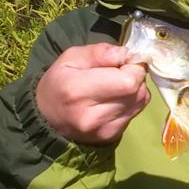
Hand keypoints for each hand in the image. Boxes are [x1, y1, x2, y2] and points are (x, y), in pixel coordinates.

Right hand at [35, 43, 150, 144]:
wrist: (47, 119)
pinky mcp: (112, 136)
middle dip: (135, 76)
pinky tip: (113, 100)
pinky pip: (135, 112)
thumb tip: (125, 53)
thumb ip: (99, 52)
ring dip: (134, 89)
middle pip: (138, 91)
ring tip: (114, 86)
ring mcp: (104, 130)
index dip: (133, 66)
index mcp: (78, 91)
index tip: (123, 61)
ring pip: (140, 101)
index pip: (128, 81)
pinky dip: (130, 102)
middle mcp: (92, 116)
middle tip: (118, 72)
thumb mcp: (71, 58)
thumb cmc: (59, 82)